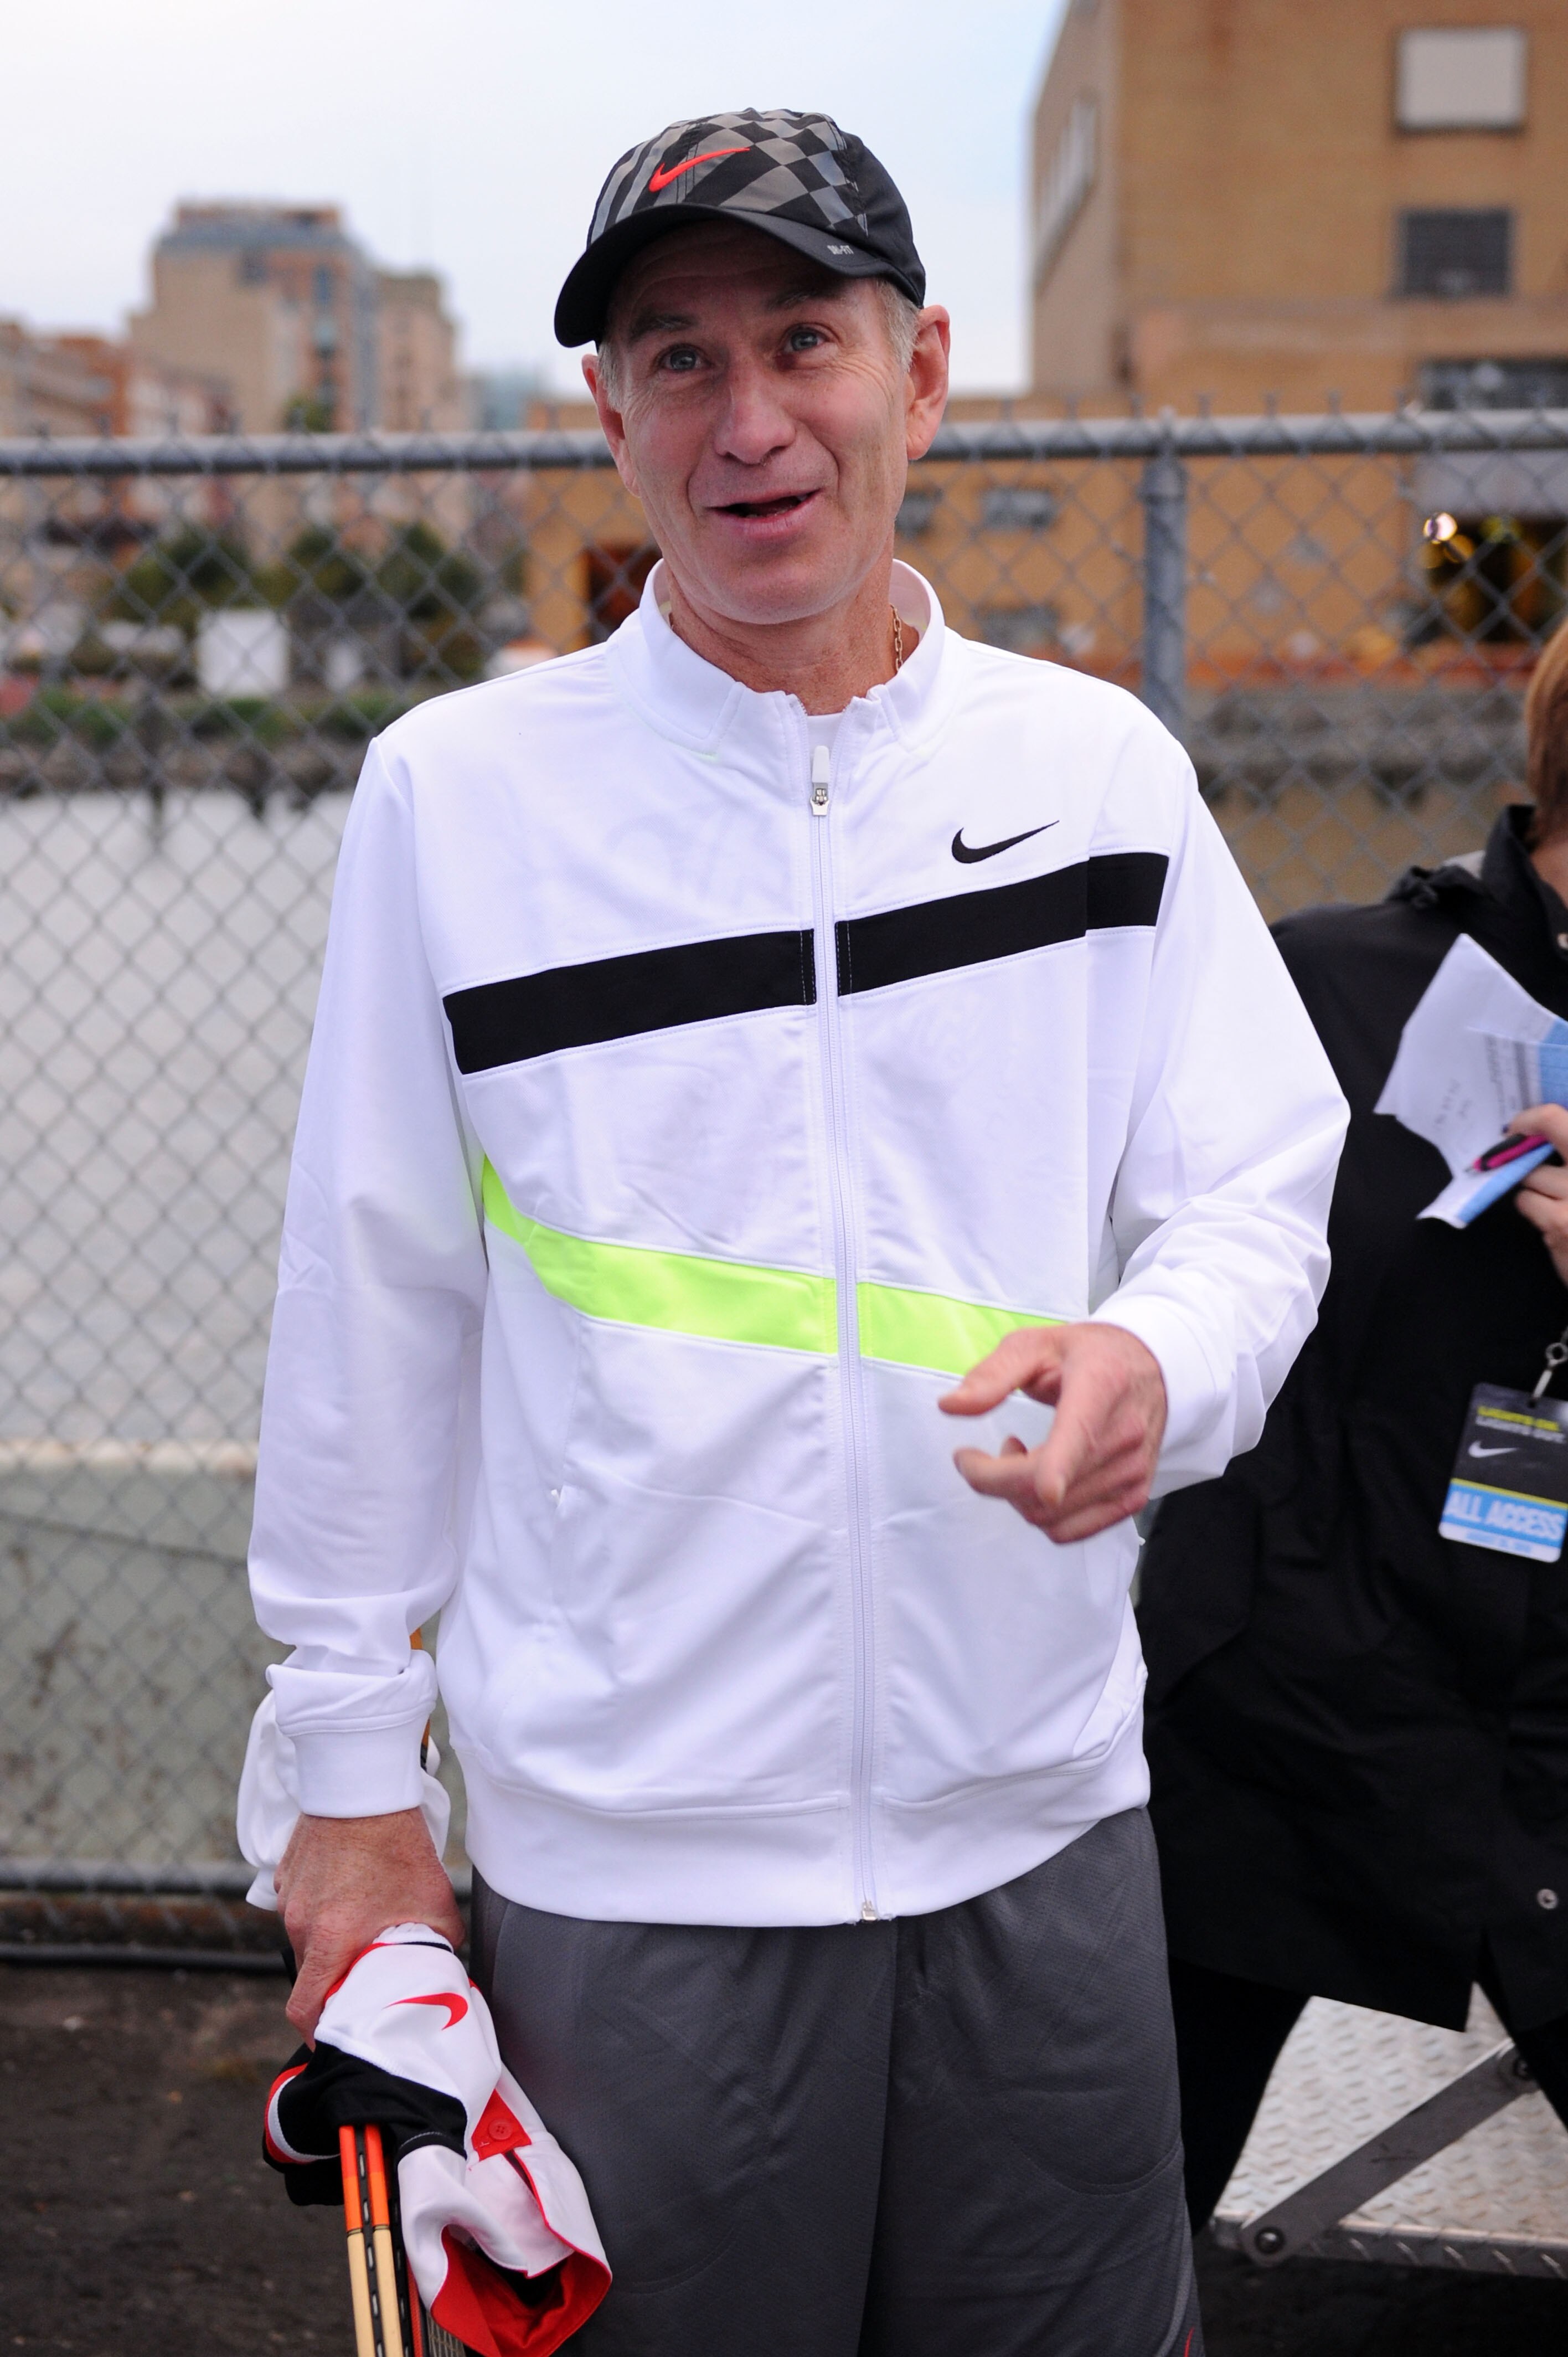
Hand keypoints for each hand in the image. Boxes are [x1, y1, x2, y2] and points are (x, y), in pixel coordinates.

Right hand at [275, 1808, 463, 2040]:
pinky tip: (347, 1892)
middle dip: (333, 1983)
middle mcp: (301, 1923)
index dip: (319, 2031)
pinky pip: (299, 1907)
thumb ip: (438, 1944)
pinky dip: (319, 1911)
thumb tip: (446, 1969)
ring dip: (327, 1942)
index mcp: (332, 1939)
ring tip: (360, 1924)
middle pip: (310, 1974)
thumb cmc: (399, 1843)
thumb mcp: (433, 1900)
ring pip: (305, 1939)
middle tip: (363, 1977)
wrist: (363, 1784)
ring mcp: (289, 1898)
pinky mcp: (285, 1875)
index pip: (305, 2007)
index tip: (337, 2036)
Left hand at [939, 1322, 1167, 1543]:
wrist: (1149, 1369)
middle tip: (970, 1456)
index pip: (1081, 1435)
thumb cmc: (1086, 1355)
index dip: (1060, 1467)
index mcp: (1100, 1387)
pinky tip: (1038, 1478)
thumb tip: (950, 1405)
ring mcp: (1131, 1472)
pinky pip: (1070, 1531)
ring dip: (1013, 1495)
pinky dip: (1041, 1514)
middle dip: (989, 1478)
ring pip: (1051, 1516)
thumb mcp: (1035, 1344)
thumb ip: (992, 1375)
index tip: (1046, 1488)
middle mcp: (1123, 1435)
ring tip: (1015, 1455)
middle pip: (1045, 1487)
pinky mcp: (1132, 1498)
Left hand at [1512, 1105, 1567, 1288]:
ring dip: (1534, 1184)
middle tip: (1513, 1131)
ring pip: (1533, 1172)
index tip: (1523, 1121)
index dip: (1539, 1114)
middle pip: (1555, 1123)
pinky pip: (1525, 1200)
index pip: (1563, 1118)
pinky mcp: (1561, 1221)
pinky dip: (1531, 1208)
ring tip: (1554, 1200)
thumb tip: (1539, 1130)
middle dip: (1527, 1124)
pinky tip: (1550, 1220)